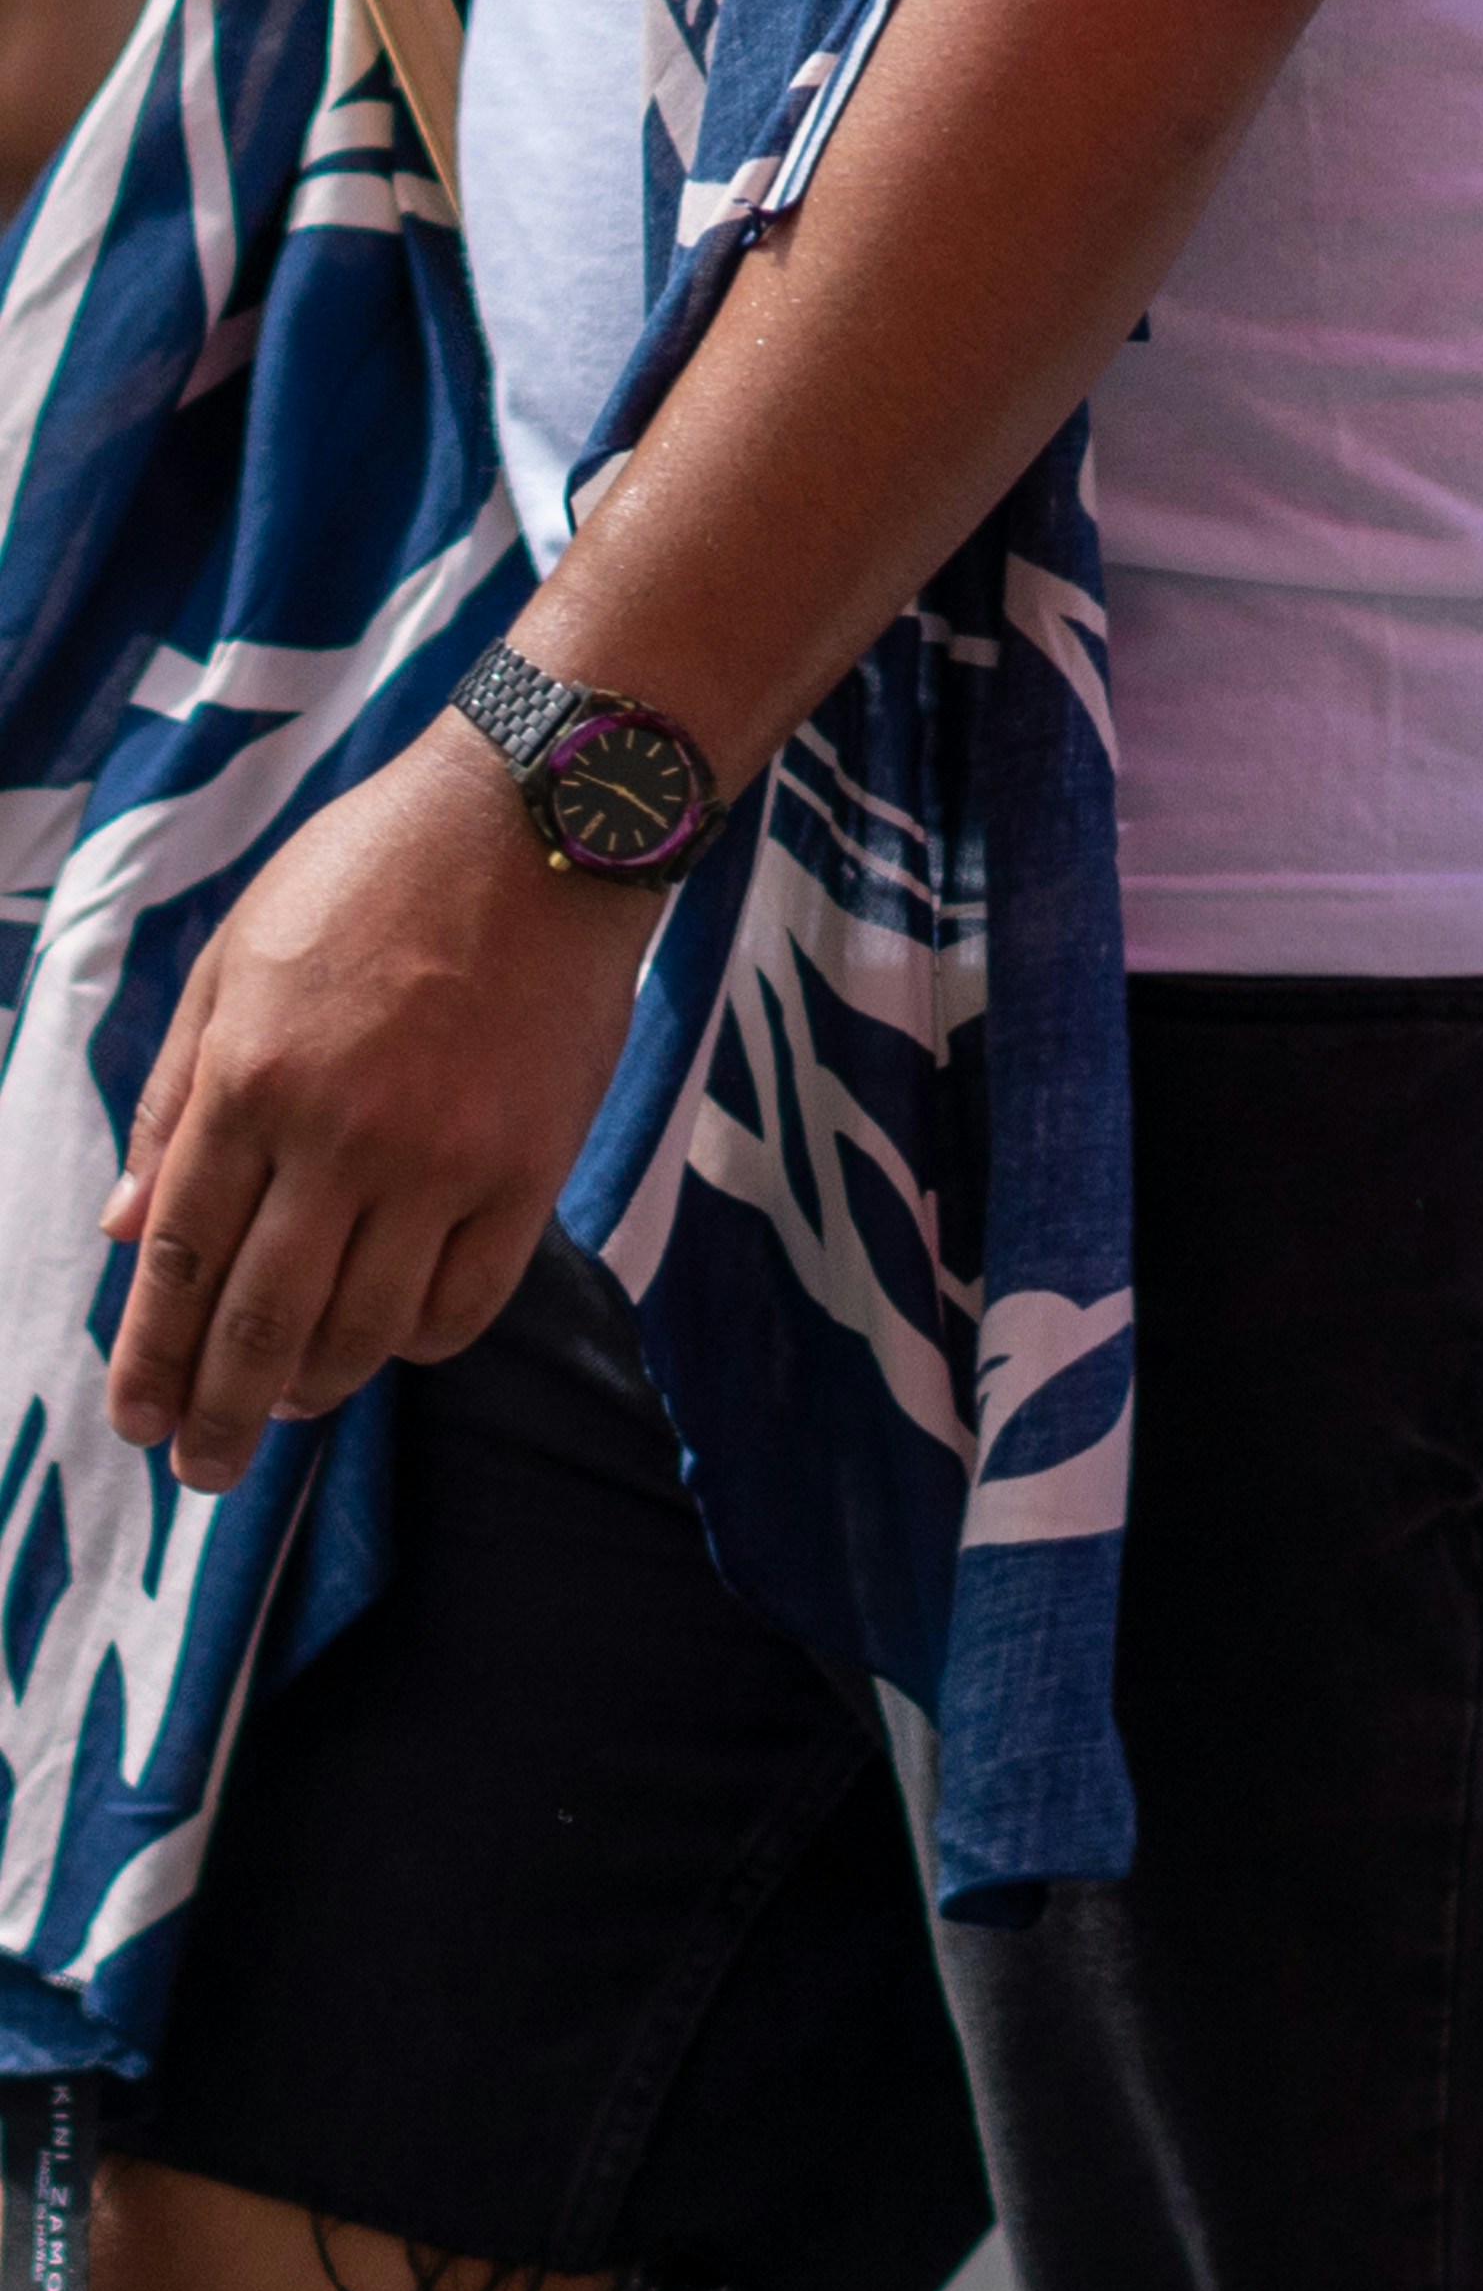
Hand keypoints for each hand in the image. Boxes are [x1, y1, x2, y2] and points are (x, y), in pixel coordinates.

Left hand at [101, 718, 661, 1486]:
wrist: (545, 820)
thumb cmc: (373, 871)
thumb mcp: (236, 959)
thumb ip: (176, 1097)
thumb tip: (130, 1231)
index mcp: (249, 1077)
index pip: (180, 1258)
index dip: (150, 1358)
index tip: (137, 1422)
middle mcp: (339, 1134)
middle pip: (259, 1322)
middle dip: (218, 1415)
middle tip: (202, 1470)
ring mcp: (443, 1159)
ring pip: (362, 1330)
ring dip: (314, 1389)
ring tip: (290, 1408)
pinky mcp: (530, 1167)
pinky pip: (466, 1302)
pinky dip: (419, 1343)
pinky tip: (391, 1342)